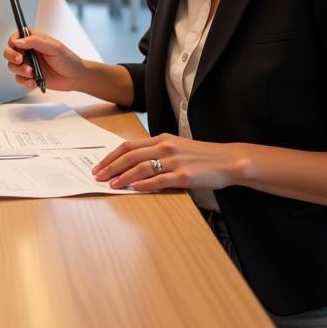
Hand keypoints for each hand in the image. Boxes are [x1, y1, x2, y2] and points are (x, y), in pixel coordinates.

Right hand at [4, 31, 85, 91]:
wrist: (75, 77)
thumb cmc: (68, 59)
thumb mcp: (53, 47)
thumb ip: (35, 42)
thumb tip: (18, 40)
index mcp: (34, 40)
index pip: (15, 37)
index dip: (13, 42)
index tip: (17, 47)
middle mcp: (29, 52)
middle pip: (9, 52)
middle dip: (12, 57)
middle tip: (20, 60)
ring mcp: (29, 65)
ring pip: (12, 67)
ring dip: (20, 70)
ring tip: (32, 73)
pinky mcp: (30, 77)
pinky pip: (20, 79)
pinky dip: (25, 82)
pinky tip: (34, 82)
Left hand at [92, 133, 238, 191]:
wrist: (228, 160)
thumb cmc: (202, 156)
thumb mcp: (176, 146)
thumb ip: (157, 151)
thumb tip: (134, 163)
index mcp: (161, 139)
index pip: (128, 146)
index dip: (111, 156)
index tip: (99, 165)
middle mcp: (165, 147)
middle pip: (130, 156)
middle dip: (111, 166)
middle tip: (98, 176)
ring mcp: (174, 161)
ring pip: (141, 168)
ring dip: (123, 177)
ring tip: (112, 185)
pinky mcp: (184, 176)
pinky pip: (160, 180)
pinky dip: (145, 185)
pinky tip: (134, 189)